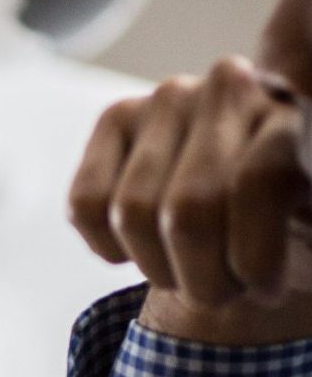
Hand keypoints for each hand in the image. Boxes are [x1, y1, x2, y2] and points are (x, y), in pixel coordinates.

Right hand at [68, 56, 311, 342]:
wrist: (254, 205)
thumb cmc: (288, 223)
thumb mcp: (308, 222)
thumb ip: (283, 199)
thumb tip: (293, 196)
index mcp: (295, 111)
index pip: (259, 187)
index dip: (254, 260)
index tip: (265, 289)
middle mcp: (231, 85)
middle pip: (190, 211)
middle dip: (202, 277)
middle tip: (222, 291)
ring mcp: (166, 98)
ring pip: (133, 213)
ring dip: (159, 268)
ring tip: (189, 271)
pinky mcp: (116, 118)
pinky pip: (86, 204)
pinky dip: (110, 246)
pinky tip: (144, 246)